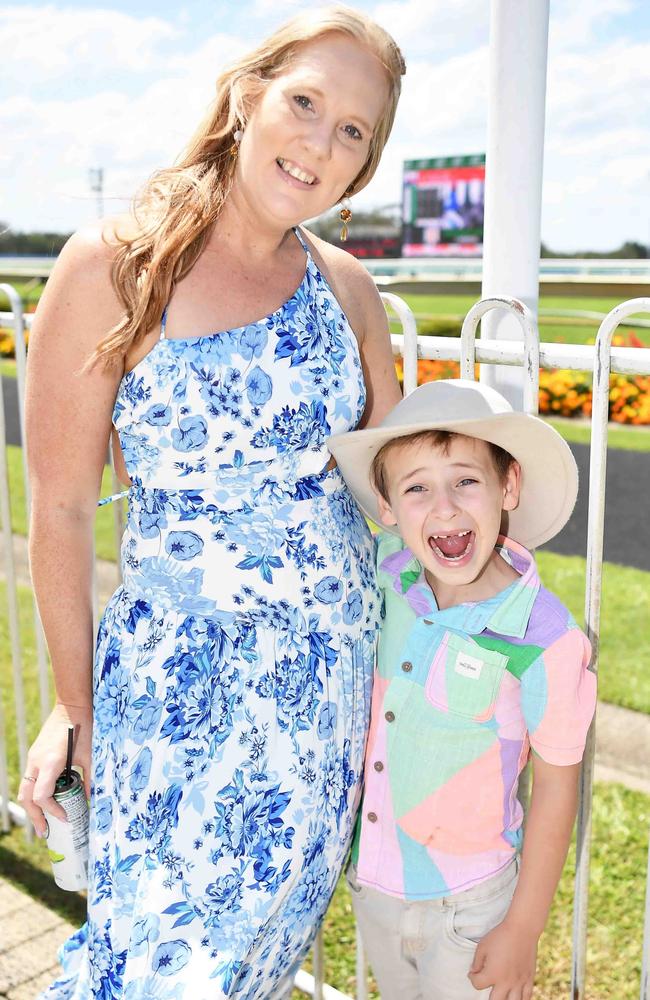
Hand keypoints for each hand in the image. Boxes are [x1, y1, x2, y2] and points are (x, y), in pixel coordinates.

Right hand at [17, 701, 92, 836]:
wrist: (72, 705)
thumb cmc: (84, 728)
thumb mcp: (90, 756)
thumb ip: (89, 780)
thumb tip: (90, 801)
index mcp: (51, 762)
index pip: (42, 796)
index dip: (52, 811)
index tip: (65, 818)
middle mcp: (37, 761)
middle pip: (27, 797)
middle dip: (35, 817)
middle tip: (45, 832)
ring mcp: (32, 757)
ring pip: (24, 789)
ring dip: (32, 807)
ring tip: (43, 822)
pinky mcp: (34, 754)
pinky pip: (29, 779)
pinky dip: (33, 794)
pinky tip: (45, 801)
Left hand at [468, 919, 537, 999]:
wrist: (522, 929)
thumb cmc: (501, 935)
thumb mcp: (482, 946)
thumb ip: (476, 962)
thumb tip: (474, 972)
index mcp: (493, 974)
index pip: (477, 984)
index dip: (473, 978)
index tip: (473, 973)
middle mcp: (506, 982)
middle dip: (488, 996)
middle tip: (488, 986)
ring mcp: (519, 982)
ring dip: (505, 999)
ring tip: (501, 994)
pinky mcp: (529, 979)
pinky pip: (527, 997)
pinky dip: (521, 999)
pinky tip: (516, 996)